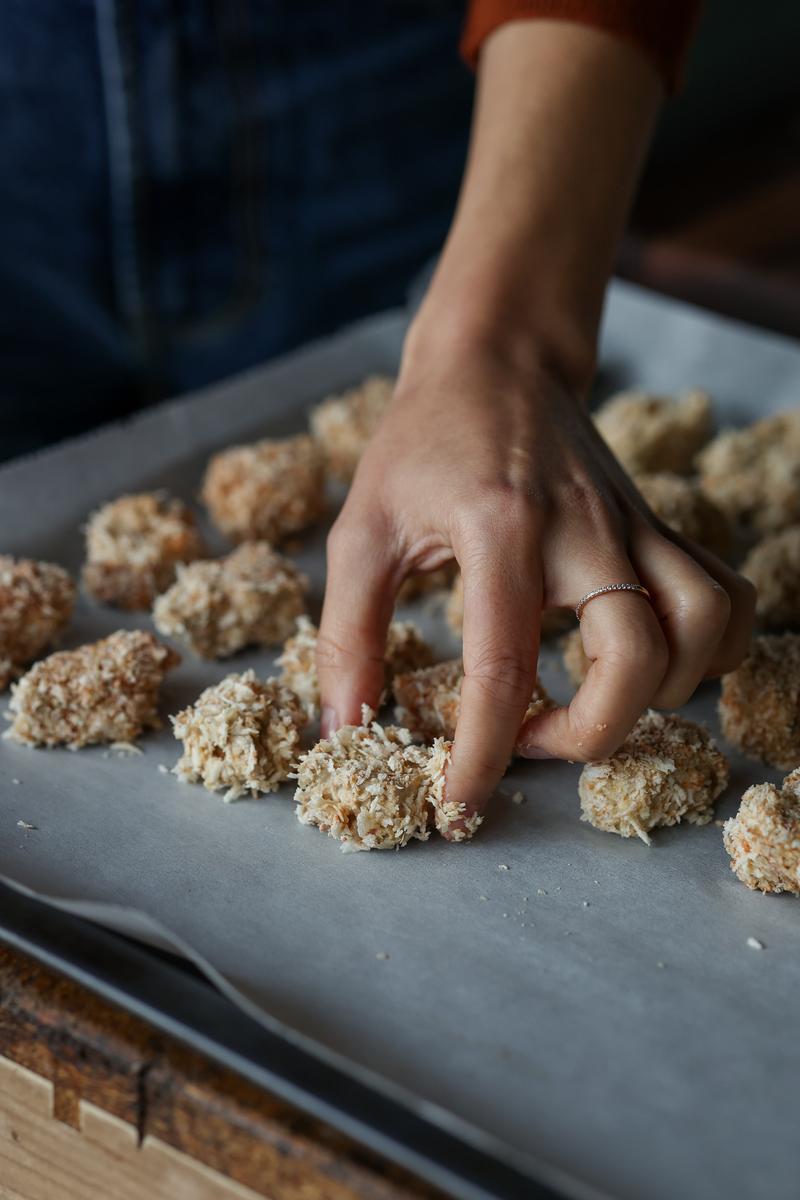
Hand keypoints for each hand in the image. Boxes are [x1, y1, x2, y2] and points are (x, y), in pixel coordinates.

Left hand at [316, 337, 755, 833]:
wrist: (495, 360)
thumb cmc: (421, 441)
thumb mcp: (362, 530)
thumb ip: (348, 633)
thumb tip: (348, 728)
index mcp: (501, 530)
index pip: (506, 668)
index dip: (484, 756)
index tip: (459, 806)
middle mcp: (585, 529)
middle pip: (637, 662)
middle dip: (588, 735)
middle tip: (531, 742)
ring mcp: (636, 525)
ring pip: (704, 628)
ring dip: (661, 695)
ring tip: (593, 702)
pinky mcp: (660, 526)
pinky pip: (726, 595)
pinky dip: (707, 649)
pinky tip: (652, 662)